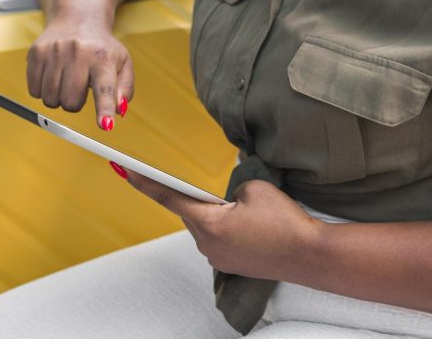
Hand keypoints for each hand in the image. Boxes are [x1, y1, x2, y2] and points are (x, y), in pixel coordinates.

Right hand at [26, 16, 133, 129]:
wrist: (77, 19)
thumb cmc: (101, 47)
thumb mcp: (122, 64)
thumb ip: (124, 89)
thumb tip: (118, 111)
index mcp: (103, 58)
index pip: (105, 88)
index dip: (104, 109)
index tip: (105, 125)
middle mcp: (79, 53)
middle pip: (71, 102)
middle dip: (75, 103)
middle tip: (80, 88)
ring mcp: (55, 52)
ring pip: (51, 99)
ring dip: (59, 98)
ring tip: (67, 80)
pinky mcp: (36, 53)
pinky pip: (34, 91)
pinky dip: (43, 91)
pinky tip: (53, 76)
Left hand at [115, 166, 321, 279]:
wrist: (308, 254)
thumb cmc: (284, 221)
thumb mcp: (253, 188)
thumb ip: (229, 188)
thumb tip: (224, 198)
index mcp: (209, 223)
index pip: (169, 197)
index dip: (144, 182)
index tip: (123, 169)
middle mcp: (207, 244)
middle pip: (189, 211)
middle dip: (197, 196)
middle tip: (213, 187)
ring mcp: (218, 257)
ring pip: (204, 224)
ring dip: (213, 212)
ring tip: (243, 208)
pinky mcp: (230, 263)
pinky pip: (217, 237)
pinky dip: (223, 226)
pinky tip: (246, 222)